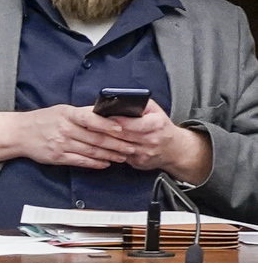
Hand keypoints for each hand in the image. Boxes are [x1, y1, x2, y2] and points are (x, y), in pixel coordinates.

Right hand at [0, 105, 127, 170]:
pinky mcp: (58, 157)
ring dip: (109, 155)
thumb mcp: (62, 110)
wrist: (20, 133)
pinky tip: (105, 163)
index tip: (123, 129)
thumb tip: (107, 114)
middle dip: (117, 144)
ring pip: (91, 151)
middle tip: (131, 147)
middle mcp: (65, 130)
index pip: (91, 119)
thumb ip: (83, 113)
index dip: (108, 125)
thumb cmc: (44, 120)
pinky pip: (81, 161)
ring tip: (123, 156)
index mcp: (68, 115)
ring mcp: (62, 144)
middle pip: (96, 138)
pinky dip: (95, 163)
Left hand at [97, 103, 212, 180]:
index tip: (100, 117)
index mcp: (156, 124)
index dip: (114, 121)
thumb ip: (140, 104)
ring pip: (118, 147)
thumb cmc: (161, 126)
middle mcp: (151, 139)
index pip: (131, 123)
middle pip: (122, 135)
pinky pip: (120, 156)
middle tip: (87, 126)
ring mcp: (145, 153)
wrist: (175, 149)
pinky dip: (109, 151)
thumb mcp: (156, 111)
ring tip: (89, 135)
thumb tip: (121, 100)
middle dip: (104, 130)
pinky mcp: (139, 162)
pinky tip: (98, 146)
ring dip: (103, 142)